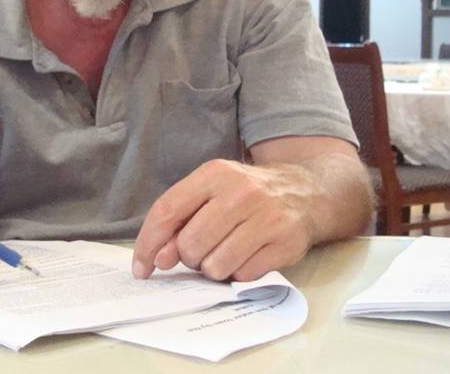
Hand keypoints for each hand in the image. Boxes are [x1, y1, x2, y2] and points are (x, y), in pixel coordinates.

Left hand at [132, 159, 322, 281]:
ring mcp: (266, 218)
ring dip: (214, 268)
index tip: (142, 268)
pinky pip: (243, 276)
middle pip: (190, 244)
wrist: (306, 191)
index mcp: (215, 174)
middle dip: (189, 257)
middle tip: (203, 250)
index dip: (148, 244)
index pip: (167, 211)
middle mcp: (241, 192)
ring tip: (227, 251)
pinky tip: (248, 255)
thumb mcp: (213, 191)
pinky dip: (239, 273)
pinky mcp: (286, 243)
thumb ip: (180, 219)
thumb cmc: (247, 195)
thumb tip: (158, 259)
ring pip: (215, 266)